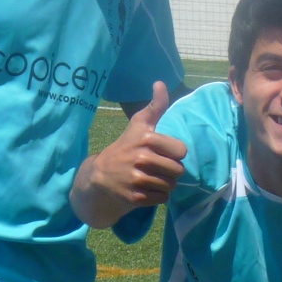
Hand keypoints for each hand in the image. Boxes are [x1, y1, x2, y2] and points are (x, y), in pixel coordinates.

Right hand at [83, 83, 187, 217]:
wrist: (100, 174)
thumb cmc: (126, 146)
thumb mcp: (139, 125)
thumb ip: (155, 106)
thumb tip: (160, 83)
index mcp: (146, 139)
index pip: (181, 151)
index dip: (174, 153)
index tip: (163, 152)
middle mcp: (140, 158)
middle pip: (178, 170)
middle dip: (171, 171)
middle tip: (157, 167)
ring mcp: (136, 179)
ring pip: (170, 185)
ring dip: (165, 184)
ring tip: (152, 177)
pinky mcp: (134, 197)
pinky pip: (162, 199)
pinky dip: (158, 196)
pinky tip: (146, 188)